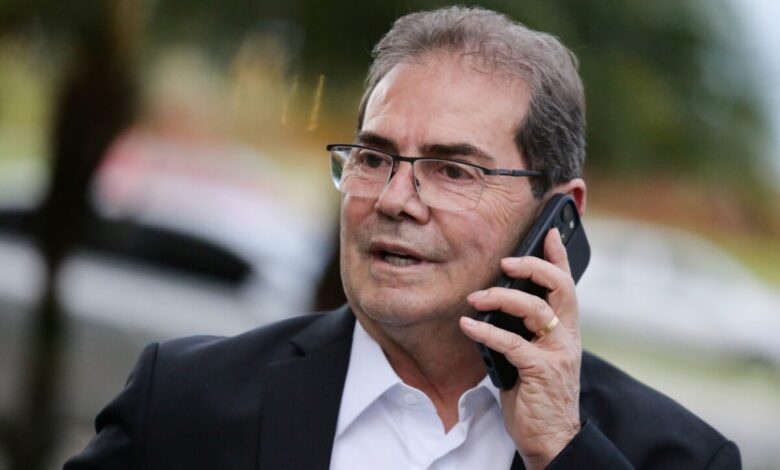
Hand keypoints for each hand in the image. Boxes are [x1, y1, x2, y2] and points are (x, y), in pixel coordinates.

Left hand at [459, 228, 581, 469]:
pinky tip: (468, 325)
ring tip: (475, 298)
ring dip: (501, 297)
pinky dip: (486, 331)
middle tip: (506, 262)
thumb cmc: (538, 394)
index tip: (550, 232)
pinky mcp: (541, 371)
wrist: (552, 438)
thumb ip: (525, 330)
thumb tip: (496, 304)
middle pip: (560, 287)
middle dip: (534, 267)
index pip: (567, 285)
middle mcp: (567, 336)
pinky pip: (511, 343)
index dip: (560, 256)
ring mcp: (557, 353)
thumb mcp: (535, 355)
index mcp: (565, 329)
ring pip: (534, 309)